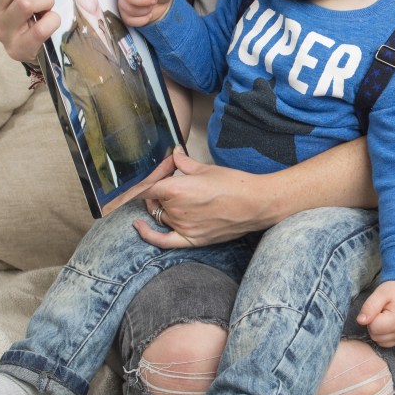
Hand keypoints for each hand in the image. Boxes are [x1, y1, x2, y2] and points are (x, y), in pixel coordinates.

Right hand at [93, 0, 174, 26]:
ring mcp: (124, 1)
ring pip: (129, 9)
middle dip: (142, 0)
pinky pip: (130, 20)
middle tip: (154, 0)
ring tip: (151, 5)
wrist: (163, 6)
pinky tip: (147, 14)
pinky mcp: (125, 14)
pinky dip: (143, 20)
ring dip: (145, 10)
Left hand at [134, 147, 268, 247]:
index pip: (145, 187)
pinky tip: (139, 226)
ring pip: (160, 215)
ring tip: (173, 194)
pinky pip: (162, 241)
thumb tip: (175, 153)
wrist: (255, 204)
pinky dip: (147, 235)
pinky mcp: (192, 239)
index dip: (143, 179)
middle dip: (158, 189)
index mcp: (176, 189)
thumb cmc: (234, 183)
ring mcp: (183, 227)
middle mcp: (176, 210)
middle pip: (154, 200)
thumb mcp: (205, 168)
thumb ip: (184, 162)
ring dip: (161, 205)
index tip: (142, 176)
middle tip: (169, 178)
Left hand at [356, 280, 394, 346]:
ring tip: (386, 317)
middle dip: (375, 325)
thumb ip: (369, 307)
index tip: (378, 308)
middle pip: (377, 337)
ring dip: (380, 332)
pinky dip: (387, 335)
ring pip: (383, 342)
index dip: (371, 318)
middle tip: (381, 312)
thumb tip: (360, 321)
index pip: (373, 328)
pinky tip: (390, 323)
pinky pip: (391, 342)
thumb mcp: (380, 293)